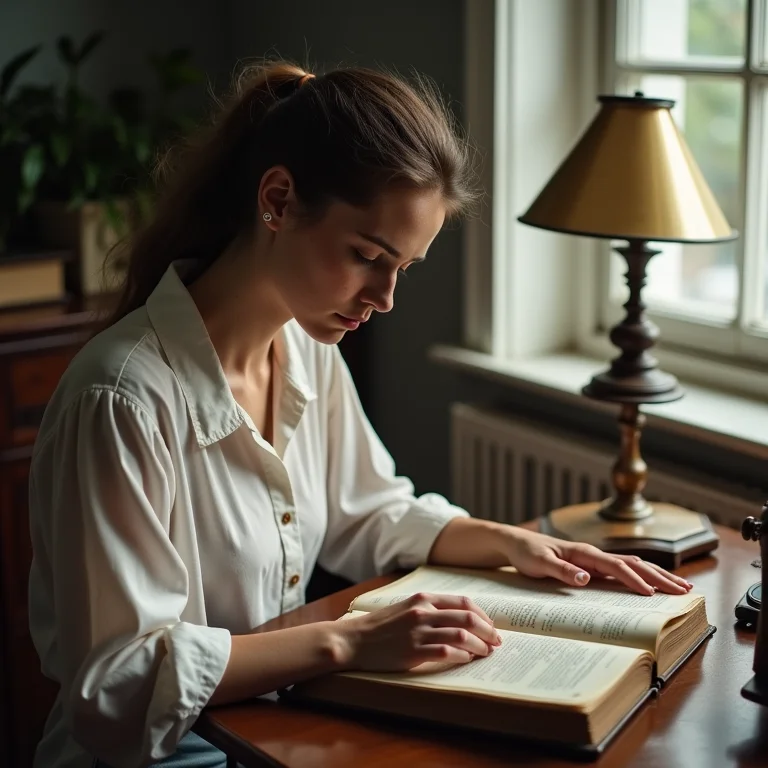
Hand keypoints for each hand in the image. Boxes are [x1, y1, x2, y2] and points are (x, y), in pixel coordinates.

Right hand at [337, 592, 502, 671]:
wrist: (354, 639)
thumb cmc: (381, 626)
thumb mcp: (406, 608)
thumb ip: (430, 610)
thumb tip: (460, 620)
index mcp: (423, 599)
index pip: (464, 603)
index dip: (483, 615)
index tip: (491, 626)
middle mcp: (423, 612)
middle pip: (468, 618)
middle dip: (488, 631)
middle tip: (496, 642)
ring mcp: (418, 631)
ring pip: (461, 635)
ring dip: (479, 645)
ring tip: (486, 653)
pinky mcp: (413, 651)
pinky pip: (446, 652)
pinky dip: (461, 656)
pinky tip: (466, 660)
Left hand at [504, 527, 693, 595]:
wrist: (516, 543)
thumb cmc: (527, 553)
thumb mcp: (539, 563)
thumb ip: (561, 571)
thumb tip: (585, 578)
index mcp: (584, 553)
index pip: (616, 567)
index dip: (634, 580)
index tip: (651, 594)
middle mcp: (594, 554)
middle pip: (635, 564)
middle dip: (660, 578)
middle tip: (685, 591)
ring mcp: (596, 559)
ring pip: (634, 566)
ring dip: (658, 576)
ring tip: (682, 587)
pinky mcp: (593, 565)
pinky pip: (624, 570)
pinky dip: (644, 576)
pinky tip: (654, 584)